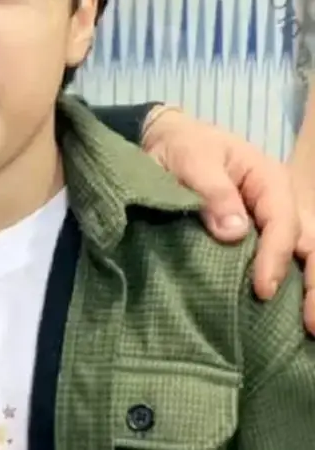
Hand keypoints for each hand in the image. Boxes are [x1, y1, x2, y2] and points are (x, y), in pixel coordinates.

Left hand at [142, 107, 314, 332]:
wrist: (168, 140)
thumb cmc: (181, 148)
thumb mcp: (191, 161)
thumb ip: (212, 193)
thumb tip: (234, 232)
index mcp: (270, 180)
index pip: (283, 224)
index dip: (276, 258)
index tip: (263, 290)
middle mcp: (281, 202)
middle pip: (311, 245)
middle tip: (312, 326)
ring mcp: (275, 218)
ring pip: (307, 254)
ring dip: (313, 289)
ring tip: (311, 328)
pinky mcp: (262, 234)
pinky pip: (286, 257)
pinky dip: (294, 282)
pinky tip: (294, 315)